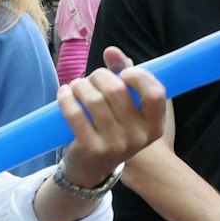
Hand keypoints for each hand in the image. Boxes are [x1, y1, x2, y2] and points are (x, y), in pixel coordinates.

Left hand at [56, 47, 167, 183]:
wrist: (91, 169)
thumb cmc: (112, 129)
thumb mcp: (126, 108)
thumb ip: (124, 75)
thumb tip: (111, 51)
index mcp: (154, 126)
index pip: (156, 94)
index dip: (139, 77)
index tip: (123, 74)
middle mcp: (138, 137)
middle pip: (117, 91)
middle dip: (99, 76)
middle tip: (90, 79)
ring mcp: (115, 145)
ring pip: (94, 100)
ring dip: (80, 85)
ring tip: (75, 86)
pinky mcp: (91, 148)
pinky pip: (75, 114)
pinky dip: (66, 98)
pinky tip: (64, 93)